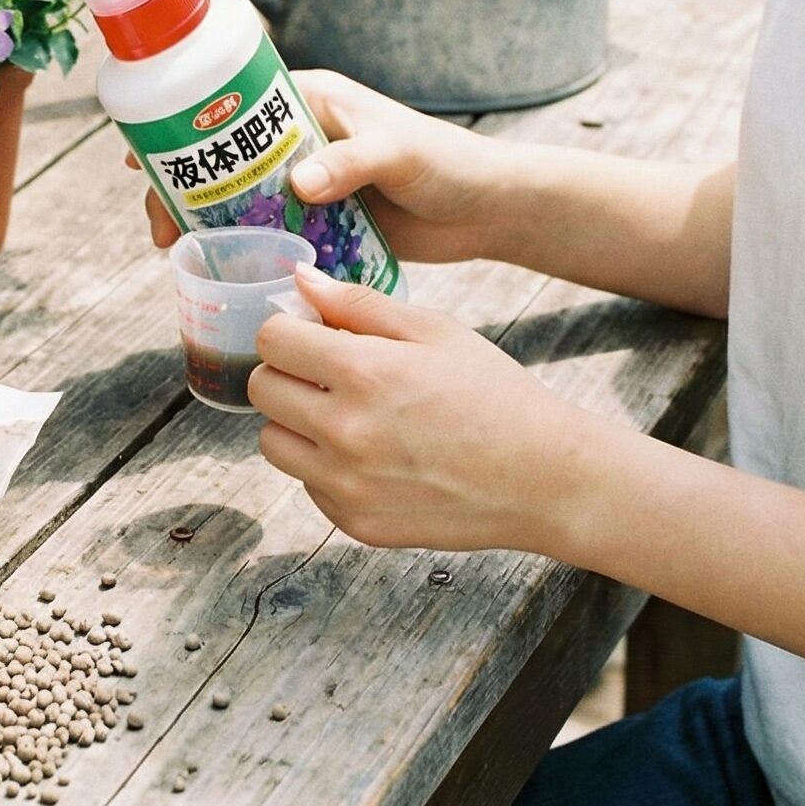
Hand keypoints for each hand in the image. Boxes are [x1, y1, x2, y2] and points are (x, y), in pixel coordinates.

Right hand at [127, 67, 506, 258]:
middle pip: (224, 159)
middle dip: (184, 188)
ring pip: (241, 200)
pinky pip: (271, 235)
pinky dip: (245, 250)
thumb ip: (351, 162)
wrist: (486, 211)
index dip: (185, 125)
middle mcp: (300, 140)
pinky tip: (222, 275)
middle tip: (162, 226)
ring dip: (208, 223)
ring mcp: (308, 183)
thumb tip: (299, 185)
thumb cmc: (447, 163)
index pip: (231, 104)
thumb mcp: (397, 152)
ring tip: (178, 255)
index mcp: (311, 102)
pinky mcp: (321, 223)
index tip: (144, 154)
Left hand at [248, 264, 612, 554]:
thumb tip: (300, 282)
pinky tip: (373, 454)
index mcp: (364, 373)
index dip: (288, 328)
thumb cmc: (494, 395)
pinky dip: (325, 466)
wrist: (543, 479)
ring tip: (347, 413)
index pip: (272, 340)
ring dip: (296, 421)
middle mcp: (345, 432)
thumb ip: (359, 304)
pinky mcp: (356, 523)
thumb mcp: (434, 331)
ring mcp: (347, 485)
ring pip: (273, 442)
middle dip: (287, 371)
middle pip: (262, 390)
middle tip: (327, 371)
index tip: (311, 332)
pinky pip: (307, 485)